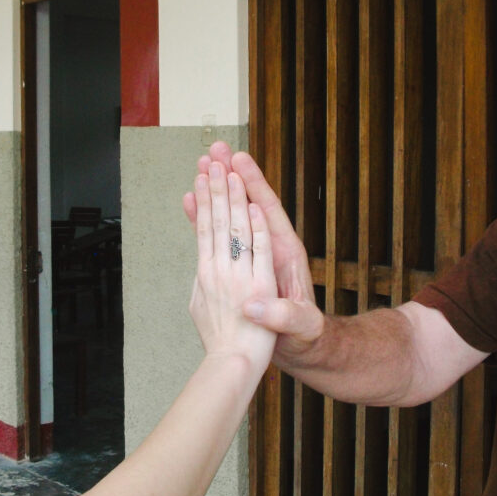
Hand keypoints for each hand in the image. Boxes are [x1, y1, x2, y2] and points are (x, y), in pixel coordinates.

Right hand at [184, 143, 325, 367]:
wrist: (298, 345)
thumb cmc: (304, 335)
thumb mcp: (300, 326)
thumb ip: (283, 316)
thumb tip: (257, 308)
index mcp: (286, 253)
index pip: (269, 209)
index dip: (255, 184)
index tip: (240, 161)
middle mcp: (269, 246)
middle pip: (247, 202)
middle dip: (231, 176)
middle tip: (214, 149)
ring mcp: (252, 252)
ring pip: (231, 214)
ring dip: (216, 190)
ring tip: (200, 165)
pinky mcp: (239, 262)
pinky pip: (219, 234)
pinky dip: (205, 216)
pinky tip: (192, 200)